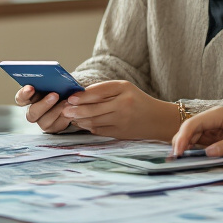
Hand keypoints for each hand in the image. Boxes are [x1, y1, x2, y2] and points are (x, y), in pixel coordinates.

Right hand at [14, 85, 77, 133]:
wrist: (74, 98)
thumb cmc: (61, 87)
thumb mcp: (55, 82)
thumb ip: (50, 81)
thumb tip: (52, 77)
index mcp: (29, 98)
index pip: (20, 98)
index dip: (24, 94)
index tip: (31, 87)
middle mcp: (34, 111)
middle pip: (32, 112)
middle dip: (44, 104)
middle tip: (55, 94)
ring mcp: (42, 121)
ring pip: (43, 122)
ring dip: (55, 112)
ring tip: (66, 102)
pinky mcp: (53, 128)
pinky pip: (56, 127)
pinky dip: (64, 118)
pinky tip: (70, 111)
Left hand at [61, 81, 179, 140]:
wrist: (158, 119)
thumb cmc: (137, 100)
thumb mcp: (124, 89)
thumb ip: (104, 90)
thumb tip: (79, 95)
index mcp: (124, 89)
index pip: (99, 91)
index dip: (82, 96)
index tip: (70, 98)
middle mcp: (123, 104)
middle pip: (94, 108)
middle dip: (76, 110)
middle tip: (64, 110)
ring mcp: (122, 120)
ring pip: (94, 121)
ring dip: (80, 120)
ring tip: (70, 117)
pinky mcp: (120, 133)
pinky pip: (99, 130)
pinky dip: (88, 127)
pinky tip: (81, 124)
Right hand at [170, 106, 222, 157]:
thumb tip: (208, 152)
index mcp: (219, 114)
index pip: (194, 123)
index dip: (183, 136)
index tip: (179, 151)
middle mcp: (212, 117)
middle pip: (189, 127)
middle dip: (180, 141)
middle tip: (175, 158)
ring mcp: (212, 124)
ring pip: (191, 133)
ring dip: (184, 144)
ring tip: (178, 158)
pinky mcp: (213, 133)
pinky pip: (198, 138)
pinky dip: (191, 146)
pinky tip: (187, 155)